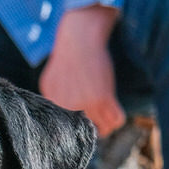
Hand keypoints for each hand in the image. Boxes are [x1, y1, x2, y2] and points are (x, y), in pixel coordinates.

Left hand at [39, 5, 125, 136]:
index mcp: (54, 107)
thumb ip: (54, 103)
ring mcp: (85, 105)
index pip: (69, 132)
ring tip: (107, 111)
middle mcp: (67, 109)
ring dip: (107, 123)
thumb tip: (60, 121)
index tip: (86, 120)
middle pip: (87, 132)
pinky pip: (117, 120)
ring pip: (104, 130)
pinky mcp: (102, 99)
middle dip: (94, 125)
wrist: (79, 37)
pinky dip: (118, 117)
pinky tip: (115, 107)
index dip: (79, 127)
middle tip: (98, 113)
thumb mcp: (50, 82)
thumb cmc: (67, 57)